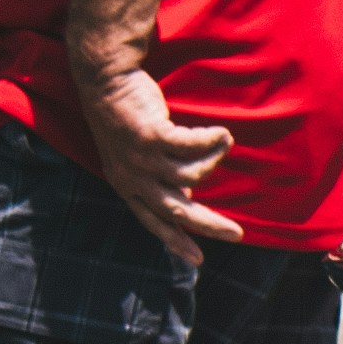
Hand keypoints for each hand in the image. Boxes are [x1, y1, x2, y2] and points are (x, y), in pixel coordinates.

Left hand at [75, 63, 245, 256]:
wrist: (105, 83)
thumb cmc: (126, 118)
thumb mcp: (137, 157)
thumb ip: (158, 178)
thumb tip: (188, 196)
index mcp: (126, 186)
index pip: (152, 222)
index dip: (176, 242)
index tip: (198, 261)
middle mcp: (133, 177)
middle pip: (177, 211)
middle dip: (209, 225)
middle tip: (237, 234)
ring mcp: (141, 157)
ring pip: (192, 176)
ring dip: (214, 160)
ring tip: (224, 142)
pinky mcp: (151, 136)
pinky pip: (193, 147)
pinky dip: (212, 140)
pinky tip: (221, 134)